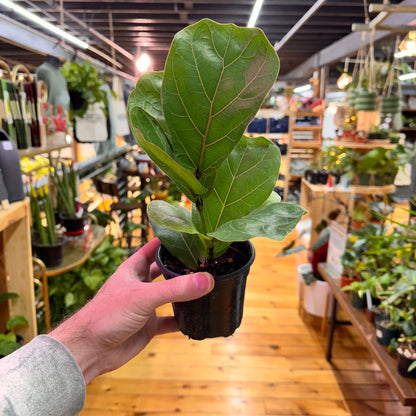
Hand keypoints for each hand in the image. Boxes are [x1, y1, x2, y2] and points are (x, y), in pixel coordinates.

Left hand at [49, 238, 213, 383]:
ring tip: (206, 287)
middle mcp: (140, 285)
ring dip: (184, 293)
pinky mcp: (148, 326)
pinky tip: (197, 318)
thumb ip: (175, 289)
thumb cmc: (106, 315)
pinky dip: (182, 320)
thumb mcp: (143, 296)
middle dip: (181, 267)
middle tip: (203, 261)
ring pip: (169, 296)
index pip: (153, 248)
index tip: (189, 235)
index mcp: (133, 269)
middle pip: (164, 271)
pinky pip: (170, 321)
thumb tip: (206, 279)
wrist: (89, 350)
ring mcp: (145, 306)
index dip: (168, 241)